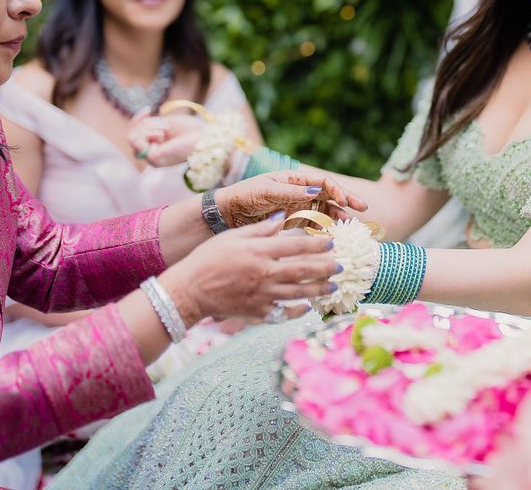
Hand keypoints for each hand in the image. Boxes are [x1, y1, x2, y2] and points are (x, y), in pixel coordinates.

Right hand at [129, 112, 204, 166]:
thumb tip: (140, 119)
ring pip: (132, 139)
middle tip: (165, 124)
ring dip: (148, 127)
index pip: (134, 137)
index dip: (137, 121)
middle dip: (145, 124)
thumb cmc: (191, 130)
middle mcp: (152, 156)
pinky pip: (138, 142)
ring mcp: (153, 160)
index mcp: (156, 148)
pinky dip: (148, 132)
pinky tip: (162, 133)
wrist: (206, 136)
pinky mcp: (154, 159)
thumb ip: (151, 124)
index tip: (147, 109)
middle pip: (131, 137)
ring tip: (166, 128)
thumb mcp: (166, 123)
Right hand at [160, 217, 339, 323]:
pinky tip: (307, 307)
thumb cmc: (208, 259)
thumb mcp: (232, 237)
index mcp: (259, 252)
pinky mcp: (256, 312)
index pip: (295, 246)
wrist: (189, 291)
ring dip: (318, 289)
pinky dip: (297, 311)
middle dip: (325, 267)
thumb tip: (282, 217)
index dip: (316, 244)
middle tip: (341, 265)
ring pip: (298, 293)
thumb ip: (259, 229)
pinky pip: (282, 312)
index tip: (331, 242)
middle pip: (302, 270)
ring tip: (333, 286)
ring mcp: (262, 296)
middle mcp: (264, 274)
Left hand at [214, 170, 366, 227]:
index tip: (343, 202)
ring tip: (349, 226)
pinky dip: (323, 229)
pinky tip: (332, 236)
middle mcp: (299, 191)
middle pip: (328, 195)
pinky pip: (313, 224)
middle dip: (346, 202)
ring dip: (337, 217)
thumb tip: (316, 192)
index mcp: (294, 179)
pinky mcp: (293, 221)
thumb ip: (291, 192)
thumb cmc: (245, 195)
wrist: (227, 213)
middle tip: (362, 210)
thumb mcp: (267, 191)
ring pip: (324, 210)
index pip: (322, 182)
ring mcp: (297, 206)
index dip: (336, 191)